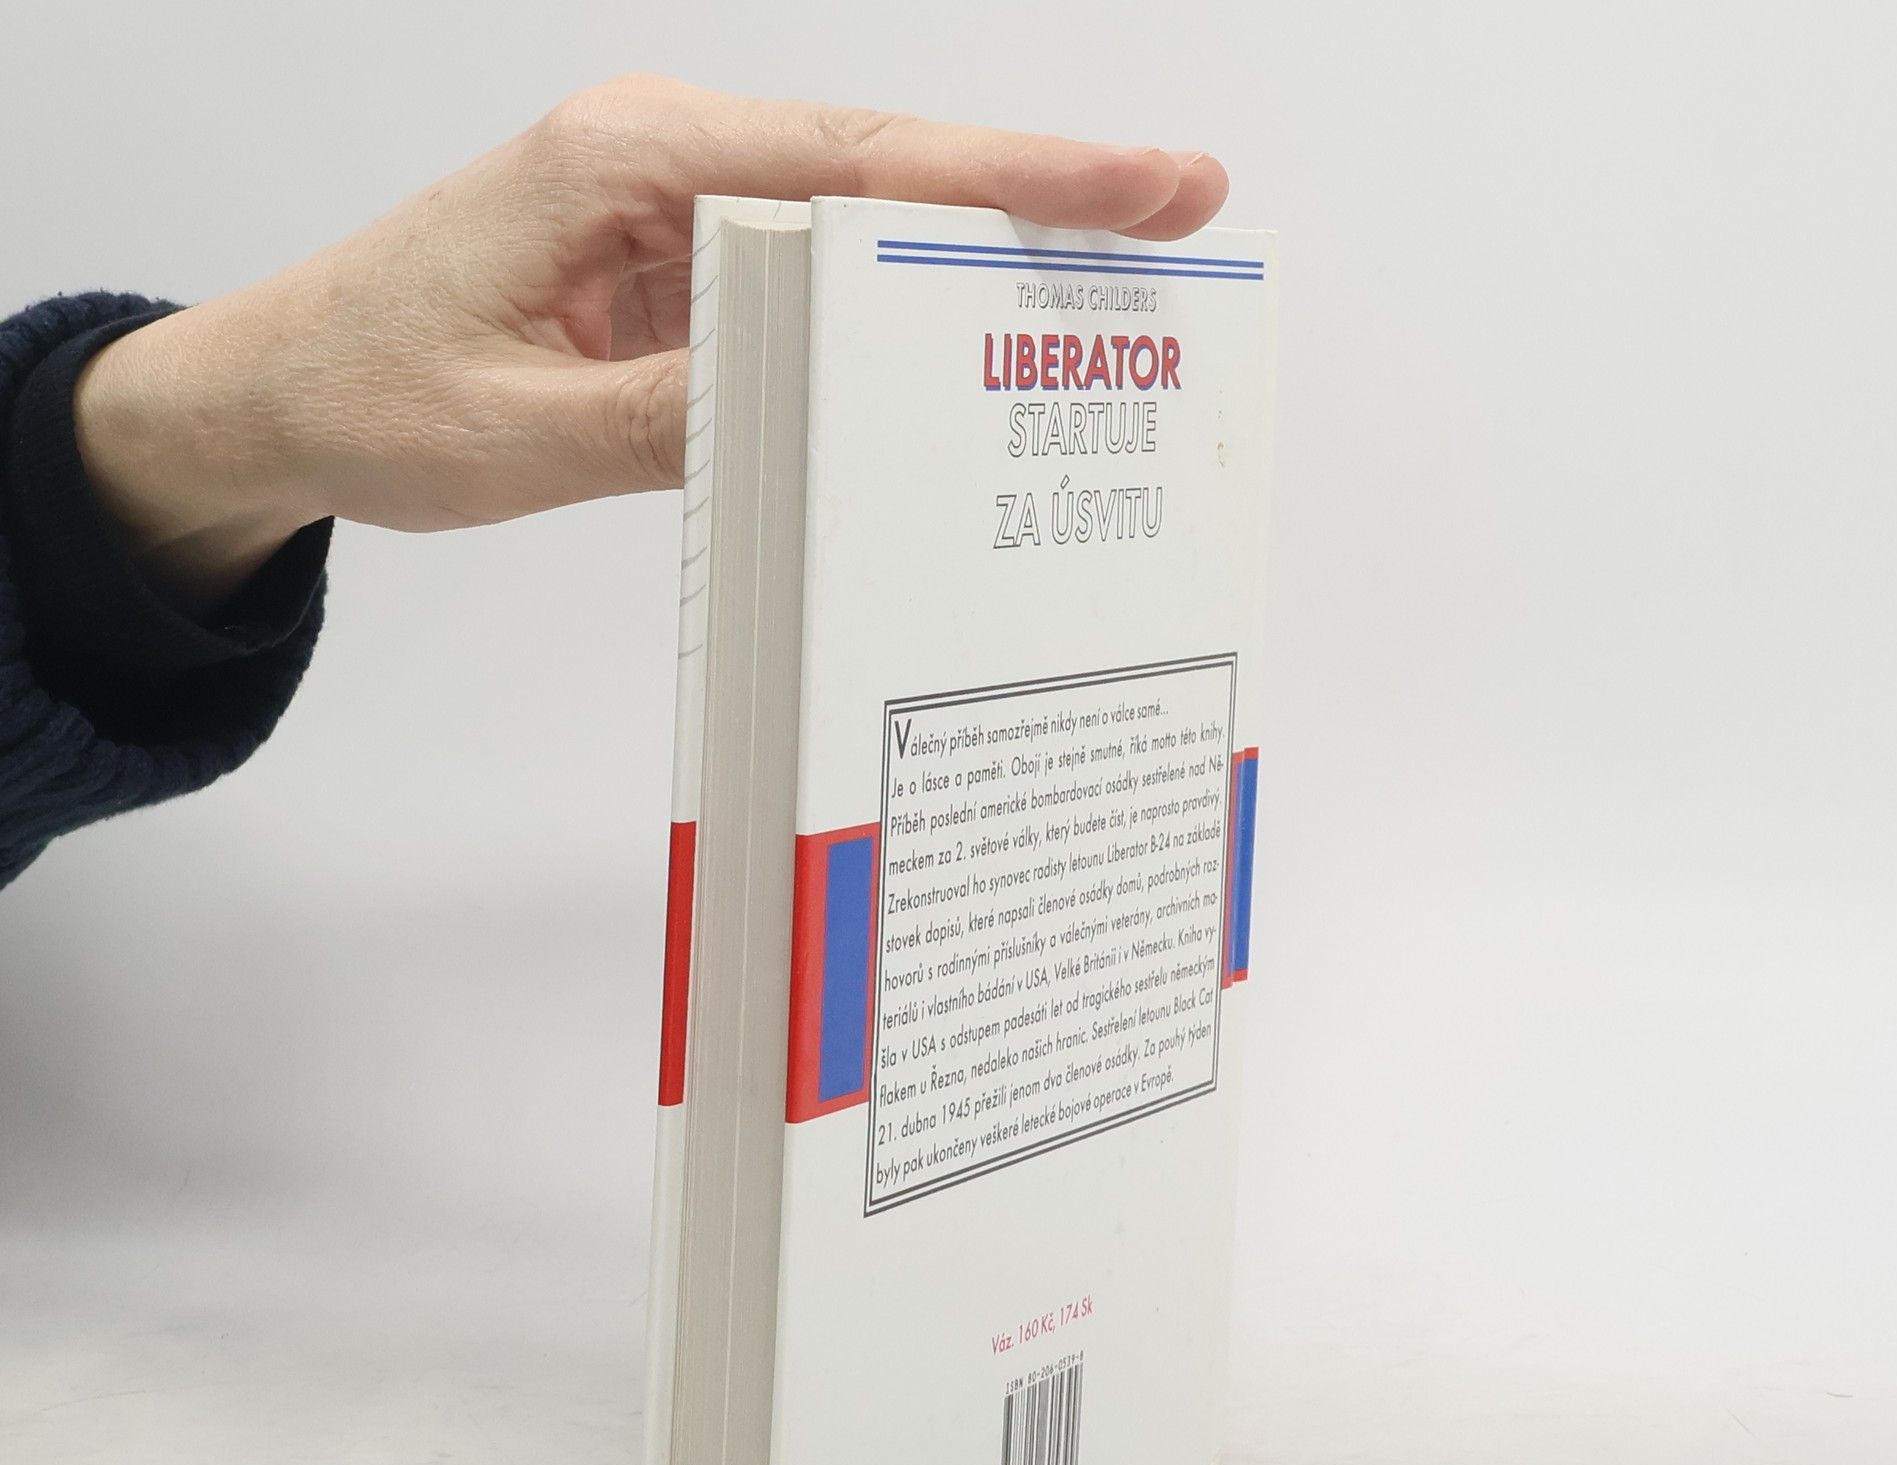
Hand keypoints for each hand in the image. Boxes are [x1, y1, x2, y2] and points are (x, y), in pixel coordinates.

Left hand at [72, 75, 1228, 612]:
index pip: (859, 160)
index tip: (1141, 182)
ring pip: (859, 226)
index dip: (1014, 177)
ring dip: (972, 264)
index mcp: (630, 159)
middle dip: (1037, 198)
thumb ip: (680, 421)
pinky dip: (888, 320)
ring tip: (1102, 298)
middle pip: (888, 169)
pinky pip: (806, 287)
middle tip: (1181, 214)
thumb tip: (832, 414)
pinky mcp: (676, 273)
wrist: (276, 393)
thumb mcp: (522, 434)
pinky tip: (955, 358)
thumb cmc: (369, 390)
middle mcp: (668, 160)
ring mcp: (677, 214)